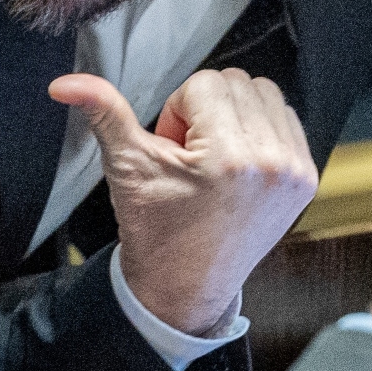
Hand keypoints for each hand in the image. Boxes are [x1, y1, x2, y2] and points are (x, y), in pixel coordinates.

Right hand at [48, 68, 317, 335]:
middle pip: (237, 82)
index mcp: (227, 156)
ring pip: (265, 94)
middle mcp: (270, 160)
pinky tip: (237, 162)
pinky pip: (286, 120)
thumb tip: (65, 83)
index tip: (172, 150)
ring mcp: (294, 171)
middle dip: (206, 109)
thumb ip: (103, 113)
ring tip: (213, 157)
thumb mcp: (127, 167)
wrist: (185, 288)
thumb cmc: (156, 230)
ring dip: (235, 113)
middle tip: (190, 154)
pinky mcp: (306, 179)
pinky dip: (260, 129)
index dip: (177, 112)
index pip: (204, 83)